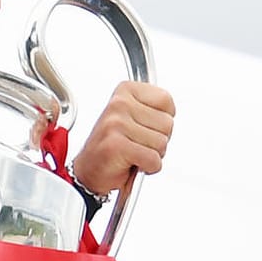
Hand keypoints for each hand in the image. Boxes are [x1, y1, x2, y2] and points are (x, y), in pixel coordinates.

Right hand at [72, 81, 175, 196]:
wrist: (90, 170)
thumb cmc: (115, 145)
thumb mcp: (135, 116)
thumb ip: (155, 108)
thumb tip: (171, 113)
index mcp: (125, 91)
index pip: (166, 100)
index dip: (161, 120)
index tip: (143, 126)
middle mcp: (119, 103)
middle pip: (167, 123)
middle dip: (157, 140)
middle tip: (137, 143)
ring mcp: (116, 124)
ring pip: (162, 143)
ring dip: (152, 155)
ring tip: (133, 153)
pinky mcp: (116, 146)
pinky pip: (153, 160)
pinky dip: (147, 167)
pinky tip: (131, 163)